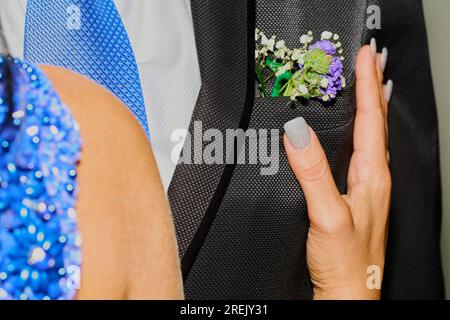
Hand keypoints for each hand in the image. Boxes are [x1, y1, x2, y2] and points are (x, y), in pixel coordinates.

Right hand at [283, 44, 392, 299]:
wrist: (349, 294)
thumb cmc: (346, 262)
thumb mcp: (327, 214)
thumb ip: (313, 172)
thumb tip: (297, 133)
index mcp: (372, 176)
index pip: (372, 119)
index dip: (368, 84)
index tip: (366, 57)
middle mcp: (374, 179)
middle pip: (377, 122)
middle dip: (372, 87)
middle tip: (369, 62)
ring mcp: (366, 188)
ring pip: (372, 137)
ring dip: (370, 108)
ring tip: (368, 87)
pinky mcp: (355, 198)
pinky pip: (362, 154)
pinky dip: (361, 133)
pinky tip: (356, 134)